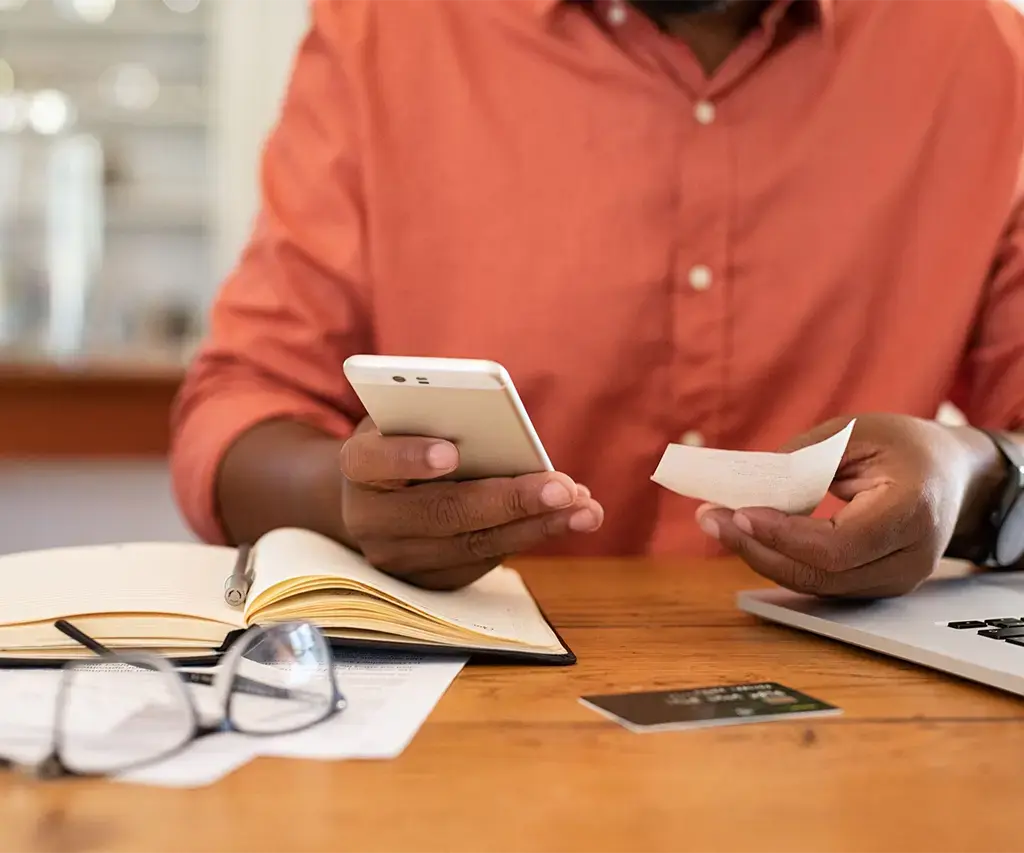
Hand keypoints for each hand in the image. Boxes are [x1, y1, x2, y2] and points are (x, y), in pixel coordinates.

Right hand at [338, 419, 603, 589]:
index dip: (409, 457)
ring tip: (585, 508)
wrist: (376, 497)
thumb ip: (438, 417)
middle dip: (508, 500)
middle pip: (441, 513)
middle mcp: (370, 519)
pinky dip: (530, 537)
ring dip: (536, 526)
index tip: (451, 453)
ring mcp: (397, 558)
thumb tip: (506, 433)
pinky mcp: (428, 582)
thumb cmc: (404, 440)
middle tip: (561, 487)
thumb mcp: (409, 417)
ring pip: (471, 544)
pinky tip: (569, 519)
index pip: (373, 461)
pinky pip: (484, 562)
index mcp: (358, 465)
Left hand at [695, 414, 992, 598]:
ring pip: (814, 585)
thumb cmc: (901, 446)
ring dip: (759, 555)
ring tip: (716, 523)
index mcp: (912, 511)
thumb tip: (746, 487)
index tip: (740, 512)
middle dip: (756, 547)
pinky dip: (778, 559)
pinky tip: (745, 535)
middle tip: (709, 518)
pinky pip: (819, 582)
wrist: (949, 474)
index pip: (840, 545)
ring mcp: (895, 580)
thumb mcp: (854, 433)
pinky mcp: (875, 586)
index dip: (785, 535)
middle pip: (820, 574)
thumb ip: (802, 459)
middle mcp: (909, 558)